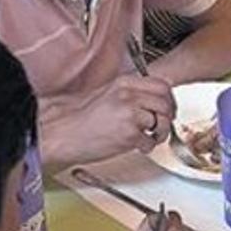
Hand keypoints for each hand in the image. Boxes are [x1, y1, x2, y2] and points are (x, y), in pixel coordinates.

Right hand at [45, 74, 176, 166]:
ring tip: (150, 137)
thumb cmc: (78, 118)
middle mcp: (129, 96)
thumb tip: (151, 99)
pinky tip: (136, 146)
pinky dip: (147, 147)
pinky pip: (150, 142)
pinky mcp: (129, 134)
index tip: (167, 108)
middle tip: (162, 125)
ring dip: (161, 133)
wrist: (61, 133)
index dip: (169, 99)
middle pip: (166, 103)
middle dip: (169, 116)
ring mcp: (130, 114)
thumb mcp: (106, 94)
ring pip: (163, 122)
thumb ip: (130, 94)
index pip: (161, 85)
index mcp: (124, 83)